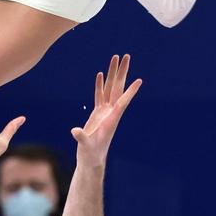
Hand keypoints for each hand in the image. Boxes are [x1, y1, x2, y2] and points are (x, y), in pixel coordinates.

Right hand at [71, 54, 141, 169]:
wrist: (91, 159)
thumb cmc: (90, 154)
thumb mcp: (86, 146)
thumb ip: (82, 137)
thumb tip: (75, 131)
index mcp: (111, 120)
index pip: (122, 102)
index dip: (130, 92)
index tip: (139, 81)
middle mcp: (111, 113)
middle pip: (118, 89)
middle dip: (122, 72)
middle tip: (127, 56)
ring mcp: (105, 112)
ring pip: (110, 88)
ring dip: (113, 74)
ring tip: (115, 59)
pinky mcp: (97, 113)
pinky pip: (100, 95)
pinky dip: (100, 85)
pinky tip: (101, 74)